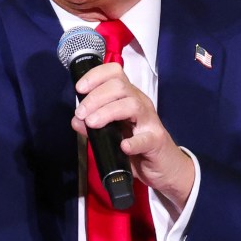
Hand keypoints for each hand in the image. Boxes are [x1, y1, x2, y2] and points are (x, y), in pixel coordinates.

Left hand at [71, 62, 194, 209]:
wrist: (164, 167)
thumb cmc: (137, 146)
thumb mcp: (112, 134)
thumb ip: (94, 126)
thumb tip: (76, 120)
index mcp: (128, 97)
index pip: (114, 73)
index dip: (96, 76)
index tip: (79, 89)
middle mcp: (140, 103)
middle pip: (119, 86)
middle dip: (95, 97)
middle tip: (81, 114)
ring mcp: (150, 121)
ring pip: (131, 105)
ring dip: (107, 112)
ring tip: (92, 123)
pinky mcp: (157, 141)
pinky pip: (146, 138)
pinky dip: (133, 141)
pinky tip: (123, 146)